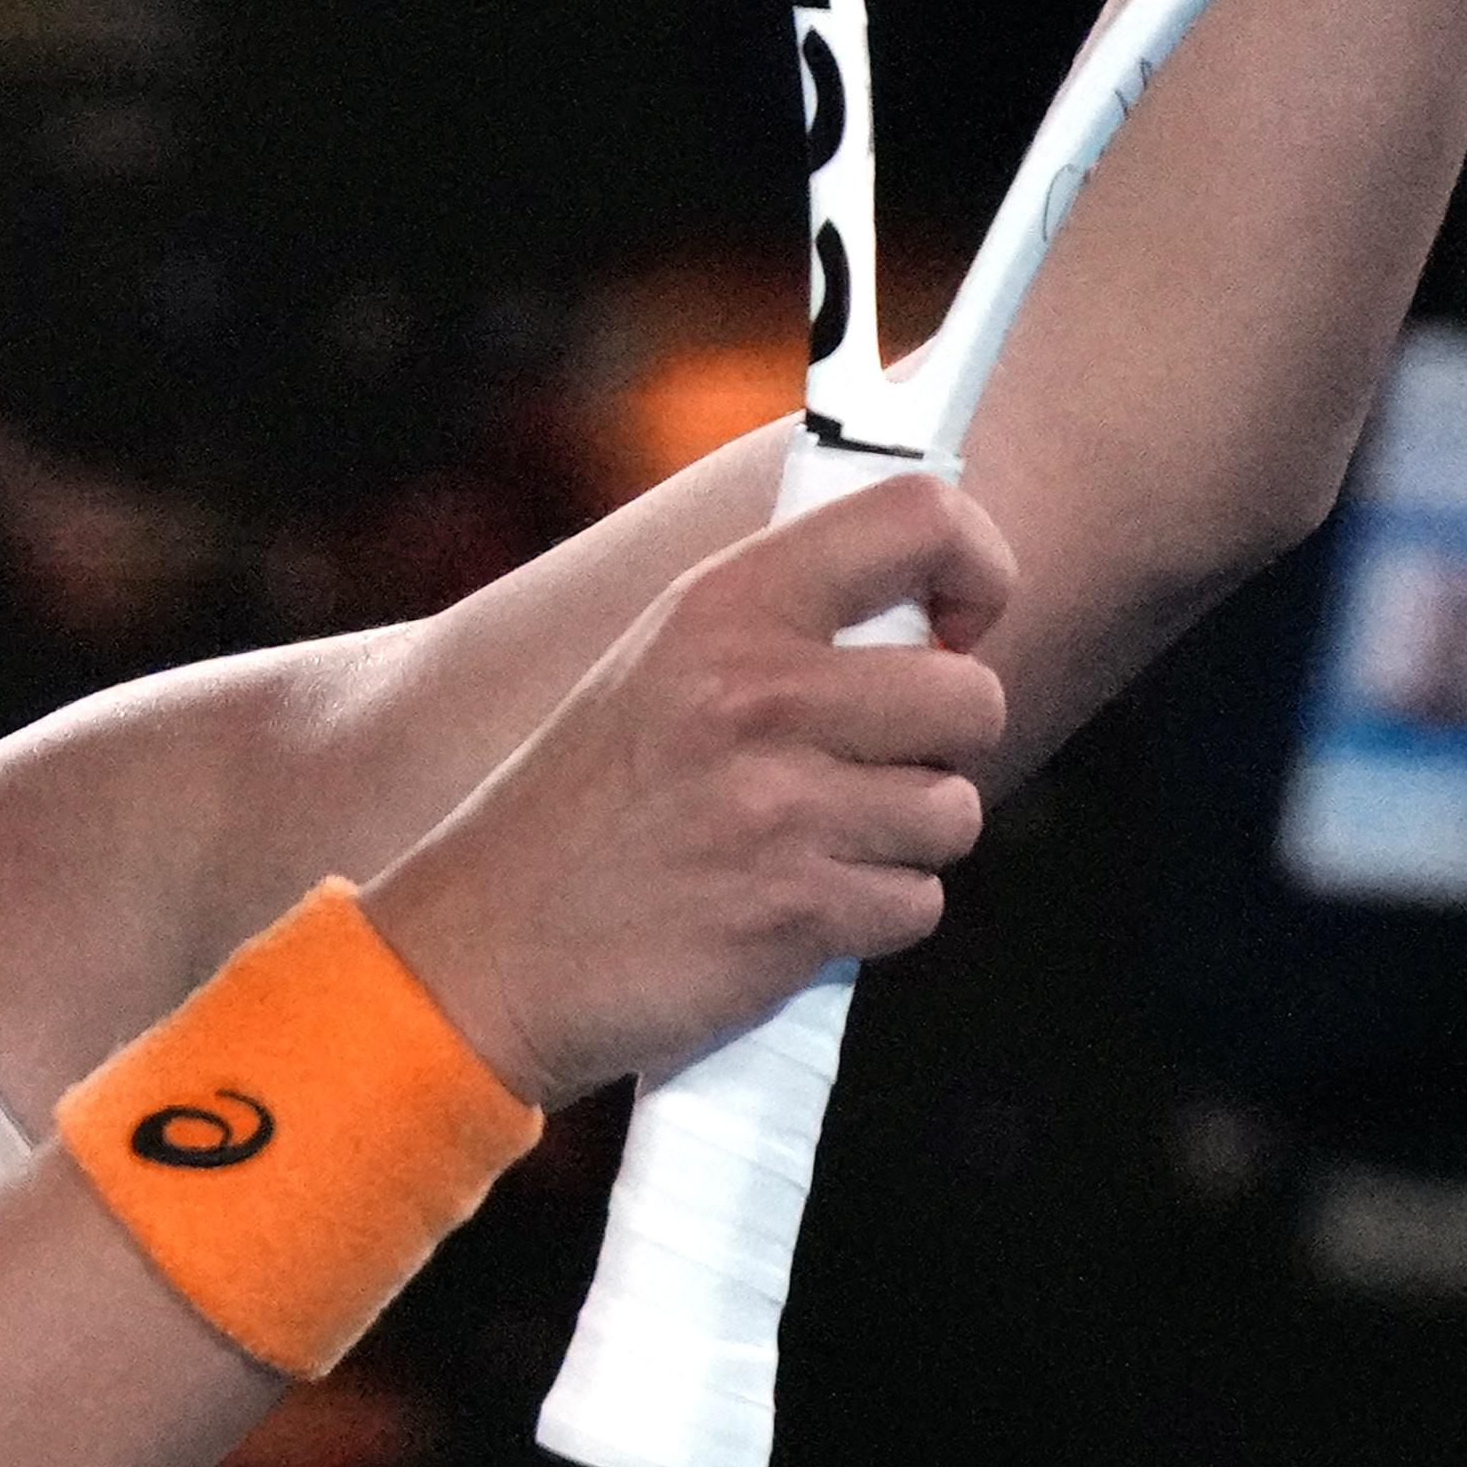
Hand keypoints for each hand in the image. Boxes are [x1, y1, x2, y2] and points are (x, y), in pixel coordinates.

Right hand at [363, 476, 1012, 1107]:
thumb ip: (781, 619)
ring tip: (811, 843)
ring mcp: (780, 805)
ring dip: (904, 842)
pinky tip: (791, 909)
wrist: (487, 948)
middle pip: (971, 694)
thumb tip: (933, 605)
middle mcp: (758, 692)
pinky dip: (872, 917)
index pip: (920, 518)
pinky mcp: (797, 911)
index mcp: (724, 605)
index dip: (980, 568)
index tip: (956, 627)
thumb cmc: (584, 805)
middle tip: (867, 768)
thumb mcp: (660, 663)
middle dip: (944, 745)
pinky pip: (918, 904)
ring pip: (955, 811)